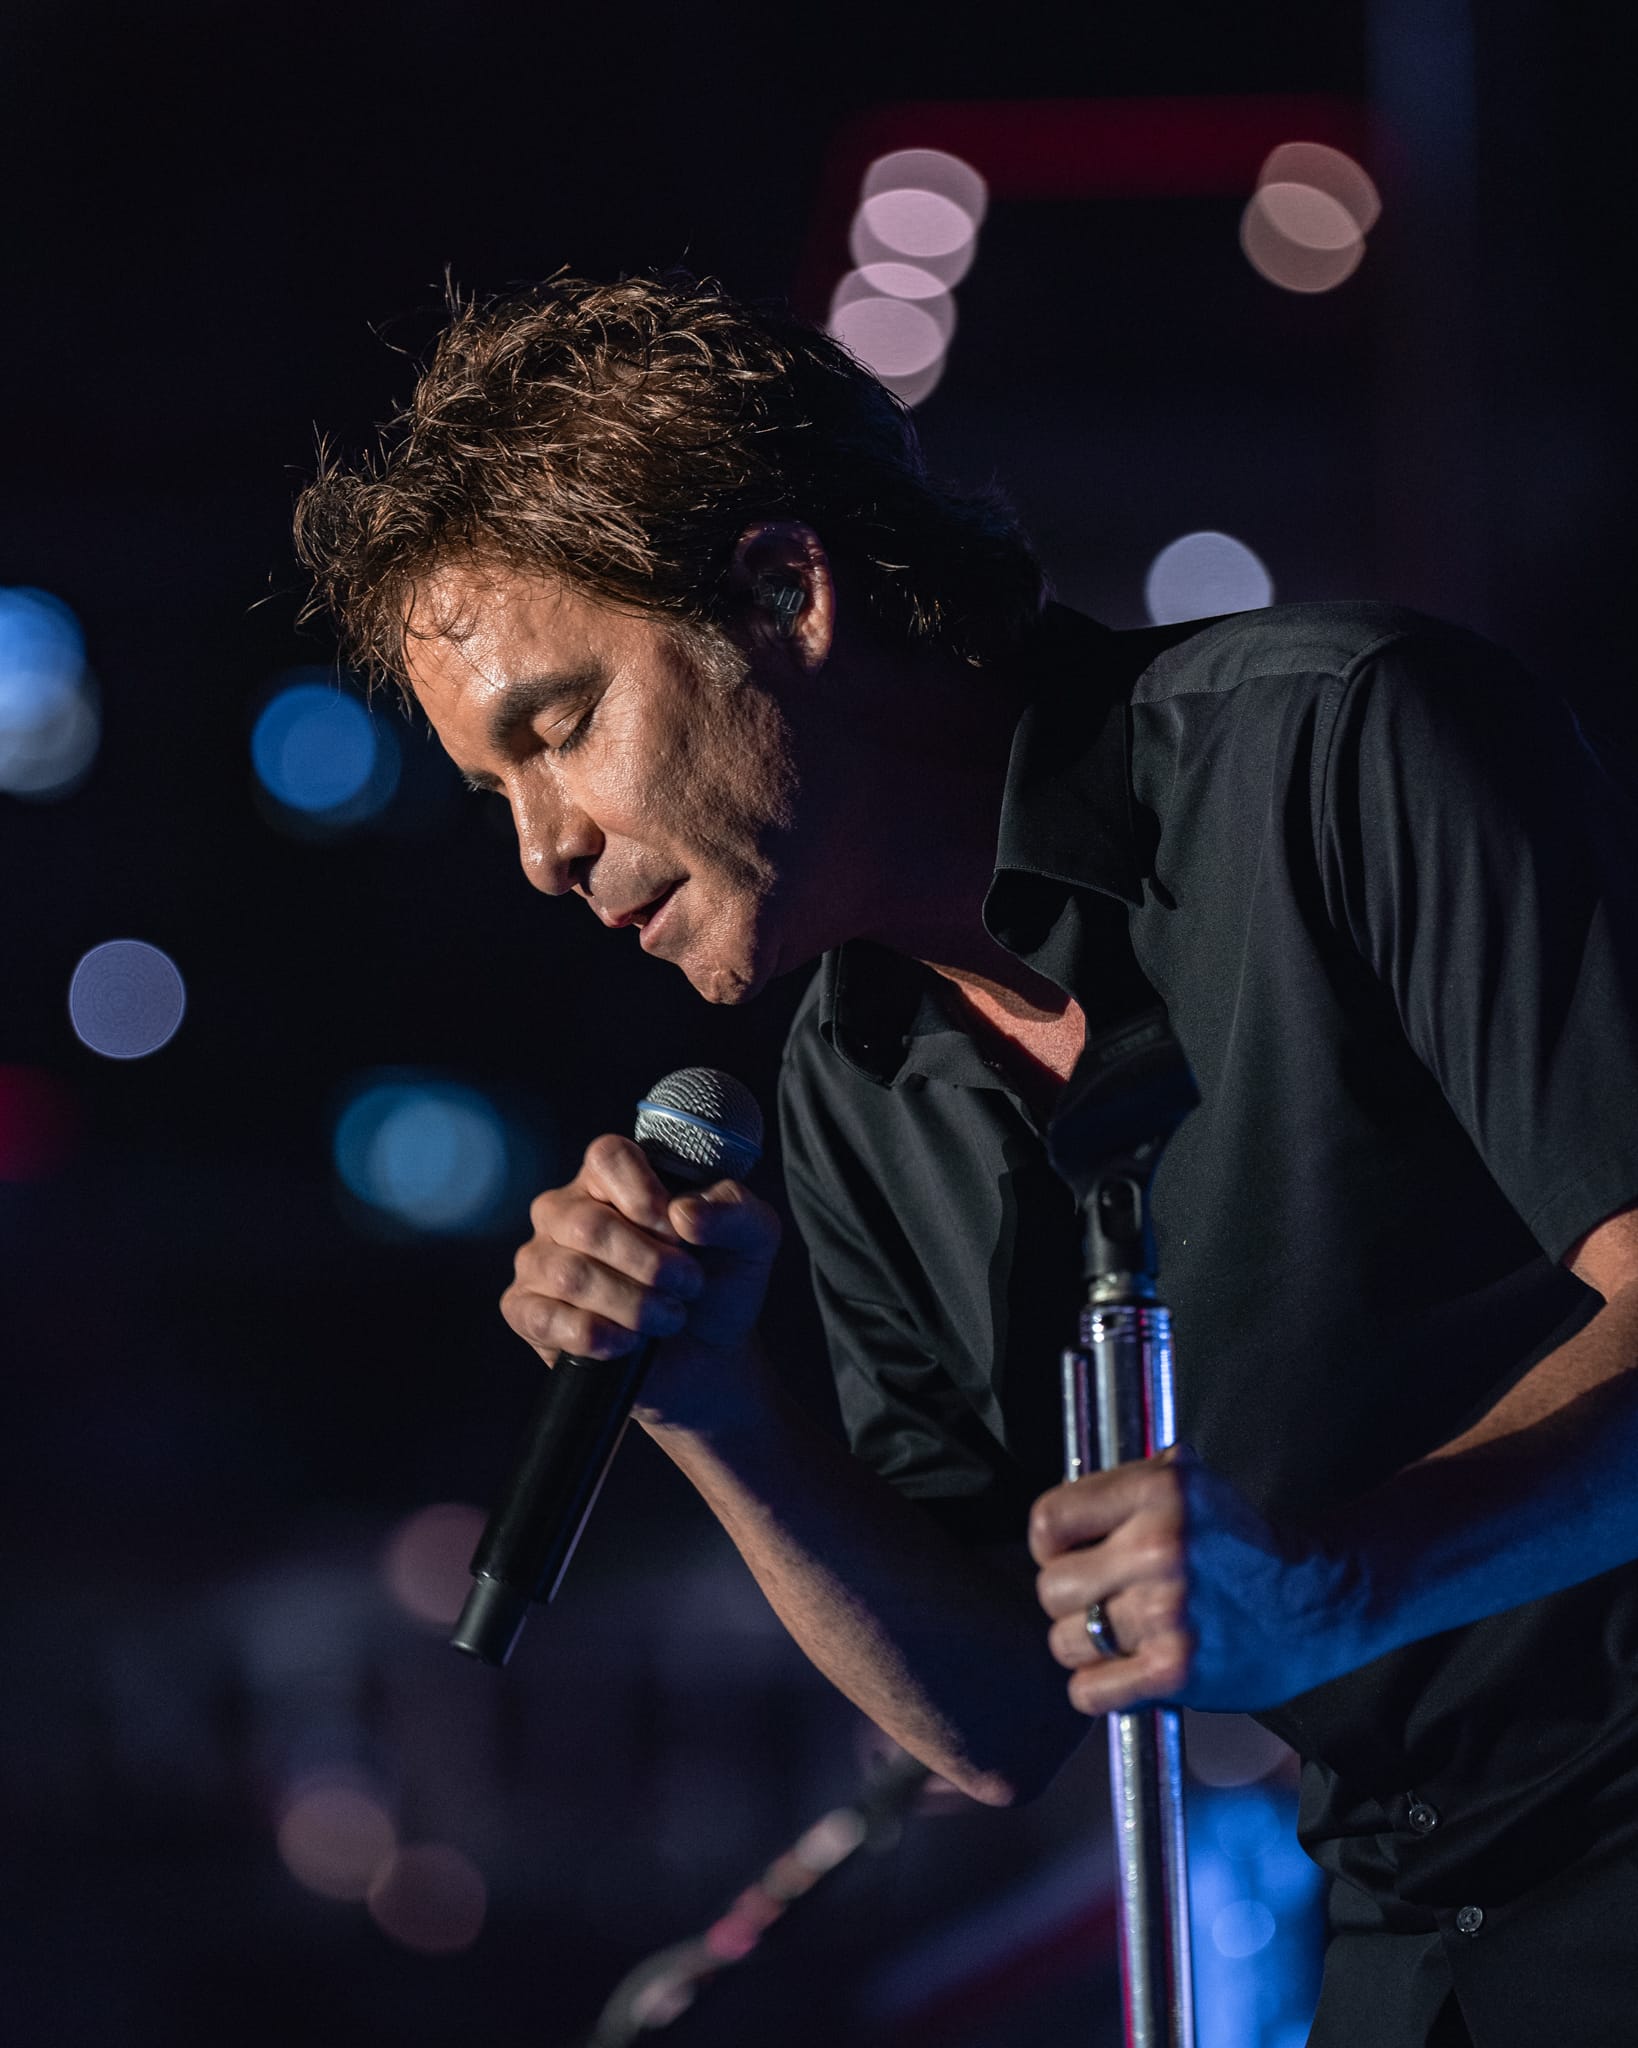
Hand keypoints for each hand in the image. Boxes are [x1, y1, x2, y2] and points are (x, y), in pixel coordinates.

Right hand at [501, 1134, 780, 1429]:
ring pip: (569, 1274)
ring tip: (669, 1318)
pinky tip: (627, 1343)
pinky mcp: (527, 1311)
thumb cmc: (719, 1283)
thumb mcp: (753, 1239)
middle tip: (689, 1286)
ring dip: (632, 1303)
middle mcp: (566, 1211)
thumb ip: (735, 1210)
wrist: (706, 1357)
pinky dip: (595, 1335)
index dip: (643, 1193)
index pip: (607, 1156)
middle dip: (650, 1263)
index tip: (677, 1229)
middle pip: (587, 1222)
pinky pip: (544, 1317)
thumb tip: (684, 1213)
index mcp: (613, 1178)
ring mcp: (540, 1261)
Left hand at [1029, 1446, 1365, 1714]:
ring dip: (1085, 1644)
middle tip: (1103, 1598)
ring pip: (1064, 1642)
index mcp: (1158, 1491)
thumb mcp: (1189, 1481)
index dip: (1051, 1543)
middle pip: (1050, 1587)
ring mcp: (1167, 1612)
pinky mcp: (1176, 1671)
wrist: (1318, 1600)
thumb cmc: (1240, 1542)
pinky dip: (1100, 1688)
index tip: (1071, 1554)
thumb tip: (1055, 1515)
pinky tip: (1127, 1670)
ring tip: (1123, 1633)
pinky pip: (1089, 1691)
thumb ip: (1122, 1488)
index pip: (1048, 1521)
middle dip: (1069, 1597)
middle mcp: (1158, 1548)